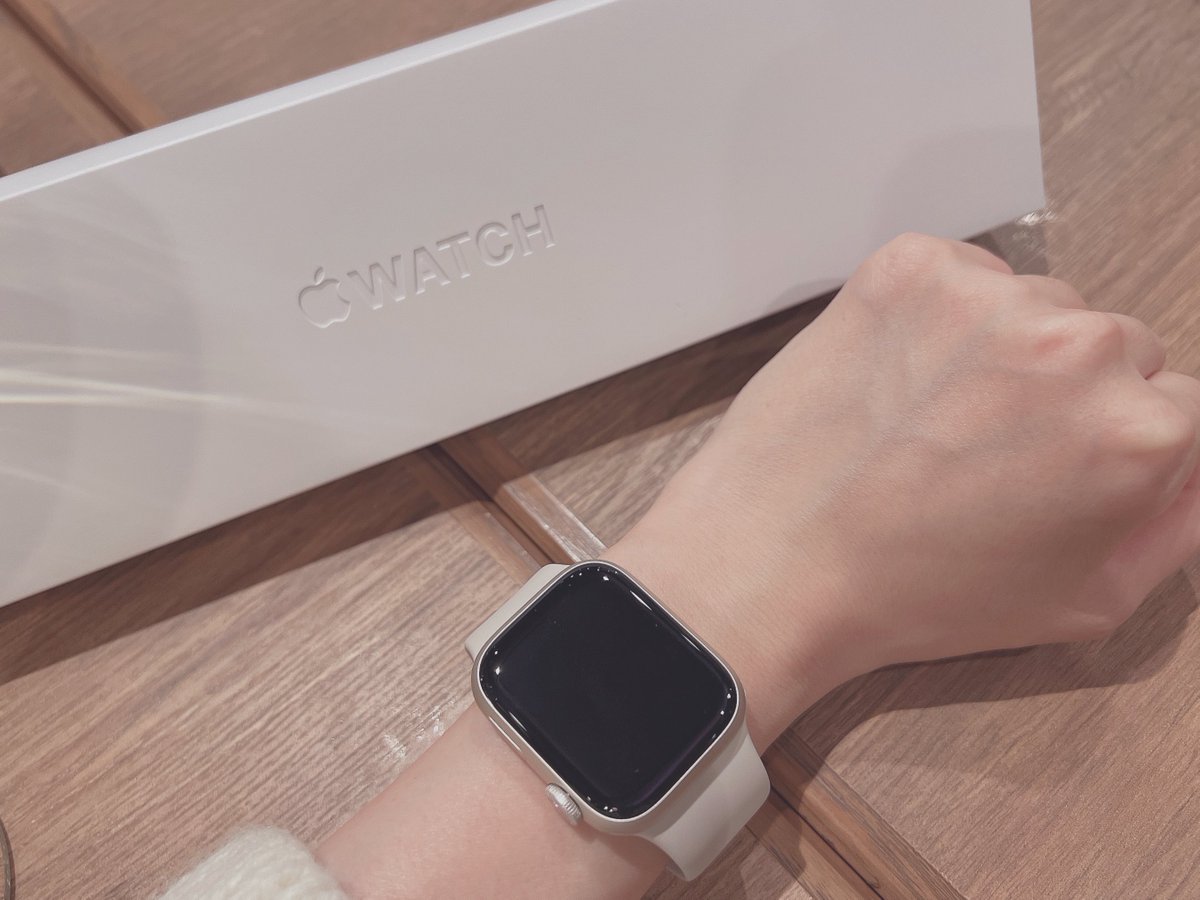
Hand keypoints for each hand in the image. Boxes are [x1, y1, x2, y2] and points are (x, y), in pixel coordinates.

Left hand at [610, 233, 1199, 744]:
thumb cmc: (918, 594)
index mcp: (1141, 432)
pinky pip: (963, 275)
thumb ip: (1178, 523)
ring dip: (1002, 349)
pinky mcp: (912, 267)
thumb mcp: (1086, 601)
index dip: (1116, 444)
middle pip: (1115, 346)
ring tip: (930, 418)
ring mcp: (990, 297)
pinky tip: (899, 378)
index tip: (1058, 465)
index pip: (1182, 404)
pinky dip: (941, 316)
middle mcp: (1080, 347)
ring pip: (1038, 307)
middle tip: (986, 449)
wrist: (774, 560)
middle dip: (1066, 393)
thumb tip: (1194, 462)